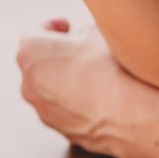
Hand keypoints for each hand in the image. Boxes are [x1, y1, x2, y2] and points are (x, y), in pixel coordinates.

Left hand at [16, 18, 152, 157]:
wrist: (130, 113)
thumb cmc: (111, 67)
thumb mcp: (97, 31)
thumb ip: (82, 30)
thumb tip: (82, 36)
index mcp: (31, 52)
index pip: (35, 33)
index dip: (55, 27)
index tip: (69, 27)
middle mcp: (28, 84)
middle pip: (39, 63)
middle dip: (58, 55)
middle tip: (84, 50)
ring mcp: (43, 111)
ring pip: (50, 90)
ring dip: (66, 80)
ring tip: (97, 76)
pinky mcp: (61, 130)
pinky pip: (66, 110)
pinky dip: (77, 102)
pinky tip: (102, 97)